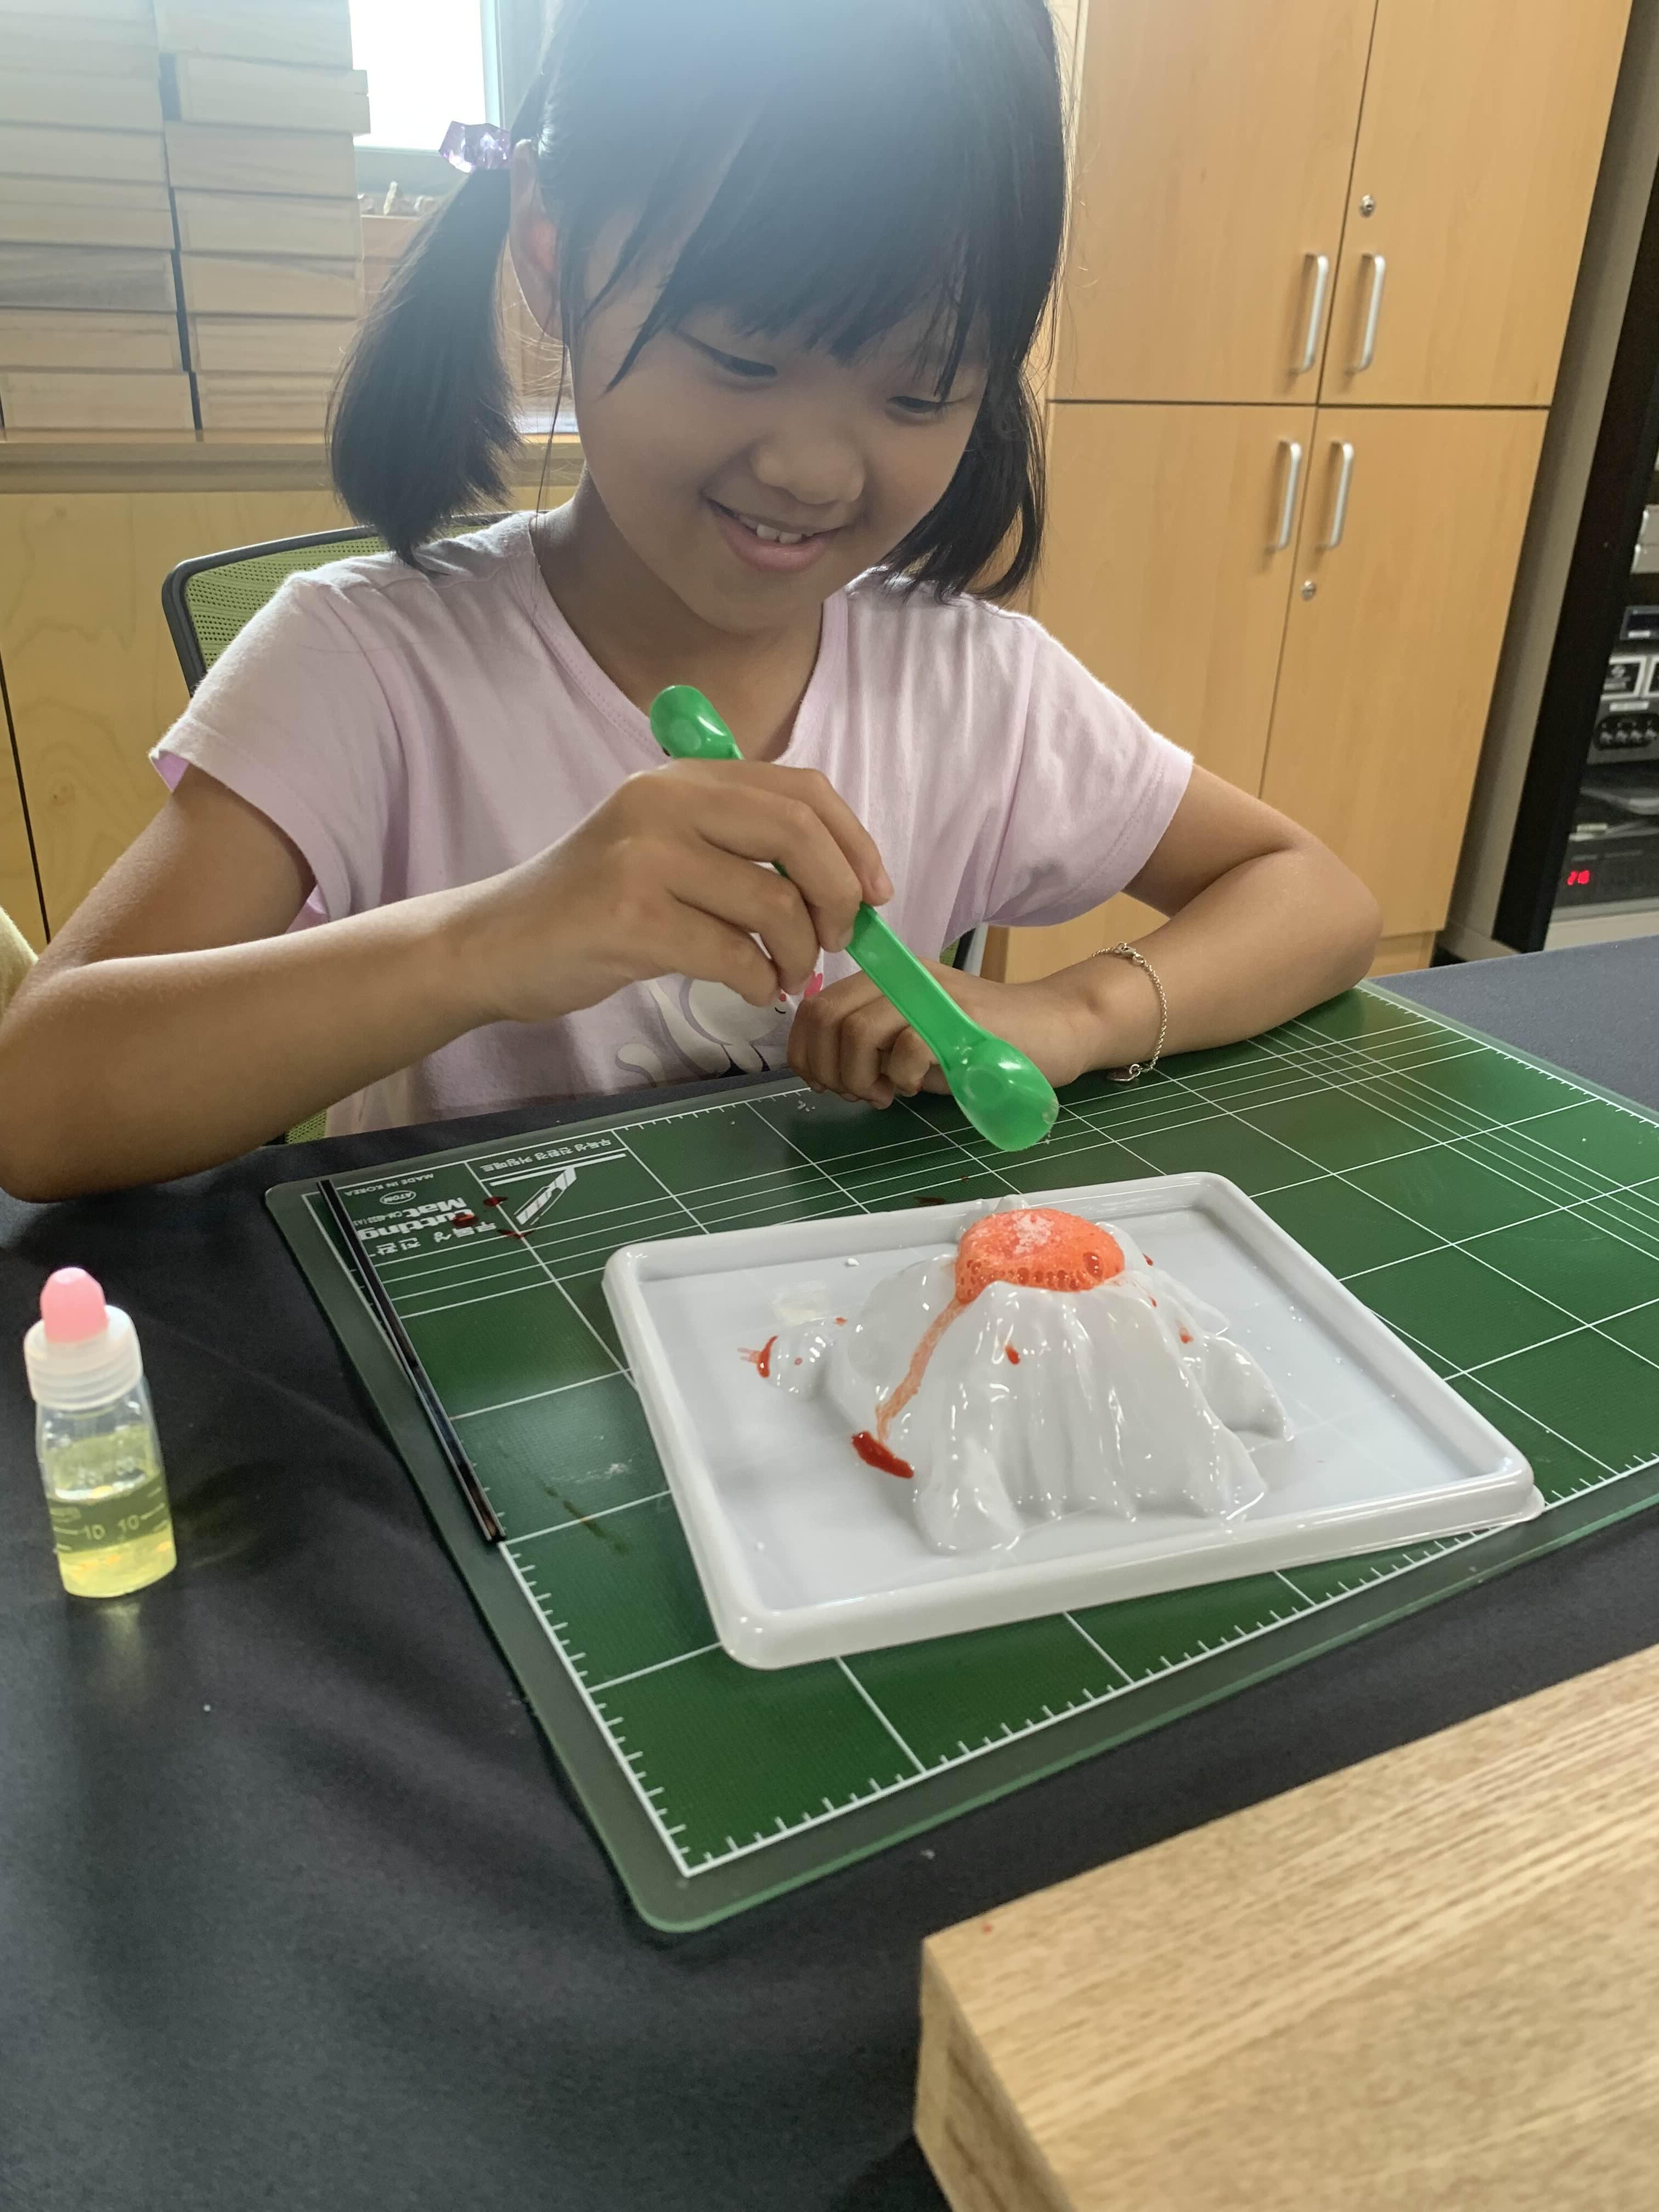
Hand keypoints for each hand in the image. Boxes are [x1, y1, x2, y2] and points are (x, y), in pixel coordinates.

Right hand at [456, 761, 891, 1025]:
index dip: (855, 842)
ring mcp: (646, 858)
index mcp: (683, 778)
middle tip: (840, 942)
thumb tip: (844, 881)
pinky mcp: (631, 917)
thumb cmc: (592, 905)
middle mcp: (665, 802)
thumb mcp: (665, 849)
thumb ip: (739, 846)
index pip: (802, 790)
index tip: (876, 895)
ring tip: (784, 976)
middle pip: (799, 836)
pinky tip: (751, 990)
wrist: (496, 944)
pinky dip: (760, 983)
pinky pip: (735, 955)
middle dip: (840, 898)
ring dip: (800, 954)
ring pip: (775, 904)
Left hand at [788, 961, 1122, 1108]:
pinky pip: (907, 1046)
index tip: (825, 1084)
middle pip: (827, 1017)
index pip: (815, 1007)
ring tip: (884, 1094)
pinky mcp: (959, 1018)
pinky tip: (915, 1088)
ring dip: (859, 1075)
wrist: (1056, 1029)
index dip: (805, 1051)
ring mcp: (930, 995)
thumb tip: (825, 1074)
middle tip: (855, 1093)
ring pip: (858, 1029)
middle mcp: (901, 978)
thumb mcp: (915, 1045)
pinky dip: (901, 1077)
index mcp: (884, 981)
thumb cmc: (984, 1044)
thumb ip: (872, 1050)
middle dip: (827, 1067)